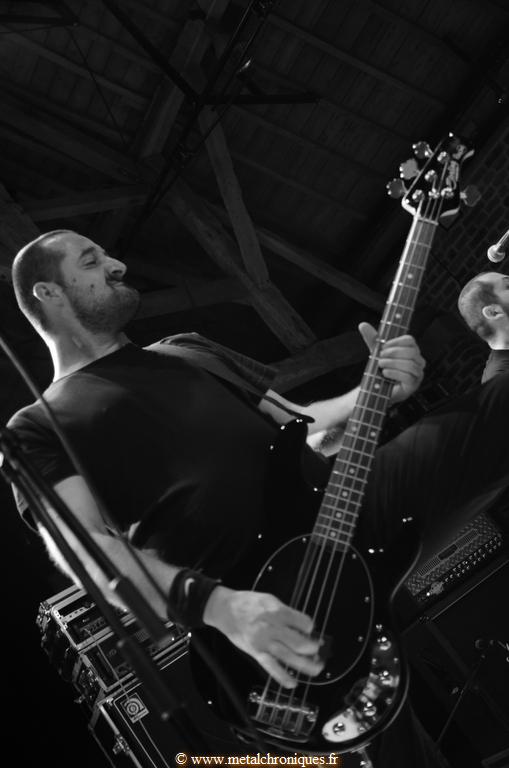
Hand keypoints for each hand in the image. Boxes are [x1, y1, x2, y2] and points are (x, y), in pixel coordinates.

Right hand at [203, 586, 323, 686]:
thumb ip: (286, 613)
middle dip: (313, 649)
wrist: (225, 609)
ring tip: (317, 668)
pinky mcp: (256, 653)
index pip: (303, 622)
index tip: (311, 630)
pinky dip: (283, 676)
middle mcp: (272, 627)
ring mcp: (264, 642)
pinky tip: (293, 683)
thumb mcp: (270, 600)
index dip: (310, 627)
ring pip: (288, 657)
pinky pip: (271, 667)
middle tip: (319, 650)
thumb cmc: (249, 603)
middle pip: (298, 642)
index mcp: (277, 611)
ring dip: (305, 665)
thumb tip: (303, 627)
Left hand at [358, 322, 425, 402]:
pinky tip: (385, 373)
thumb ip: (372, 339)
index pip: (410, 340)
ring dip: (392, 363)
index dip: (396, 342)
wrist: (377, 388)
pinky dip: (394, 373)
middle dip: (393, 353)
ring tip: (381, 365)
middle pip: (411, 351)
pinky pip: (408, 376)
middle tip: (380, 357)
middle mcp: (418, 361)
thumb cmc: (381, 369)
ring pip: (410, 364)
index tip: (383, 346)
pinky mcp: (413, 385)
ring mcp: (417, 373)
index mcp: (411, 350)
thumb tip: (363, 325)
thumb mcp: (376, 352)